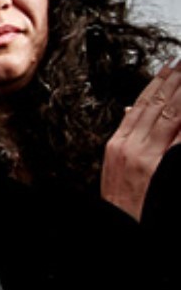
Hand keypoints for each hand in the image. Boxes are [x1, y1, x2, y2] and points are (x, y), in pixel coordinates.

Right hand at [102, 62, 180, 220]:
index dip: (156, 84)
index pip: (140, 105)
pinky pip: (176, 139)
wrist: (120, 222)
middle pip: (155, 106)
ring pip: (168, 116)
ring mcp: (145, 156)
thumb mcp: (115, 164)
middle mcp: (130, 145)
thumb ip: (126, 136)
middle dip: (173, 81)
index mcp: (118, 143)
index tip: (169, 67)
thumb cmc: (120, 197)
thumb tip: (132, 109)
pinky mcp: (159, 166)